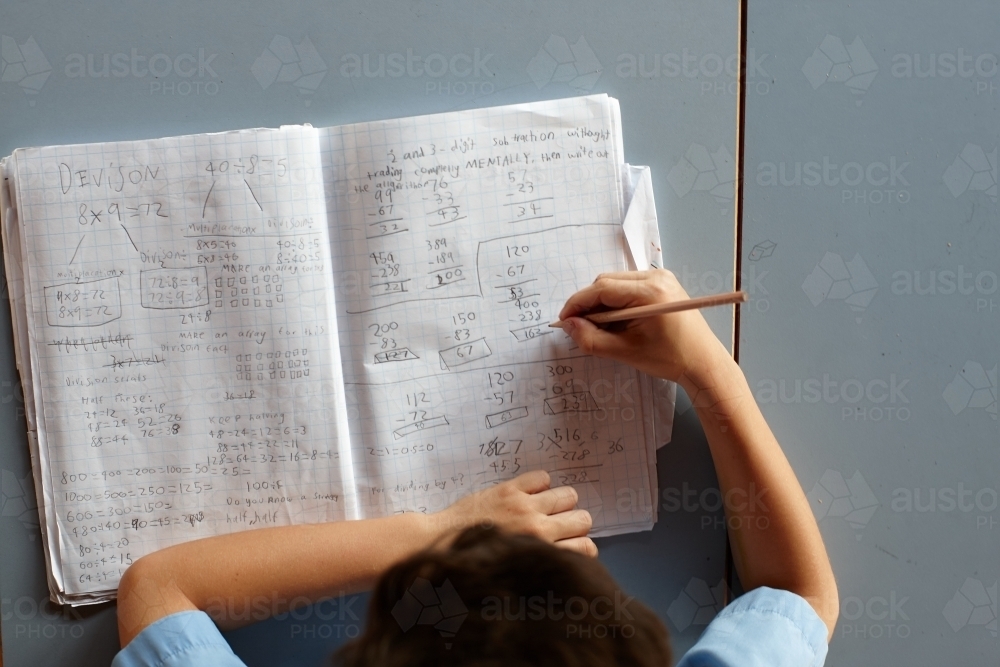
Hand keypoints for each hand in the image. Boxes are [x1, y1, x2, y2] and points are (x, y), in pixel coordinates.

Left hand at [435, 470, 596, 556]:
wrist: (441, 543)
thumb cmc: (478, 561)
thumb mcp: (514, 569)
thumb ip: (540, 560)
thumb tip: (561, 555)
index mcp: (540, 553)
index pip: (585, 547)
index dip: (582, 545)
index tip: (571, 544)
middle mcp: (538, 529)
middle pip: (582, 519)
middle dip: (575, 522)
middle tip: (559, 525)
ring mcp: (525, 507)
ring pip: (568, 496)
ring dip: (562, 502)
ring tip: (547, 507)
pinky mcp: (510, 490)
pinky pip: (542, 477)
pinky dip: (540, 483)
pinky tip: (530, 493)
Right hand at [558, 269, 729, 382]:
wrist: (703, 362)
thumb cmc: (669, 358)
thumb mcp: (624, 352)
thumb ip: (591, 338)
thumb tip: (568, 325)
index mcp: (649, 292)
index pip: (601, 289)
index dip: (577, 304)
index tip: (564, 320)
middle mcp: (656, 276)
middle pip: (607, 282)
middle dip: (589, 304)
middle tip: (581, 327)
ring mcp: (661, 277)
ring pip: (616, 282)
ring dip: (602, 303)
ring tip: (601, 327)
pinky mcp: (663, 283)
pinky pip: (629, 286)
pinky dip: (616, 301)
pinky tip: (617, 321)